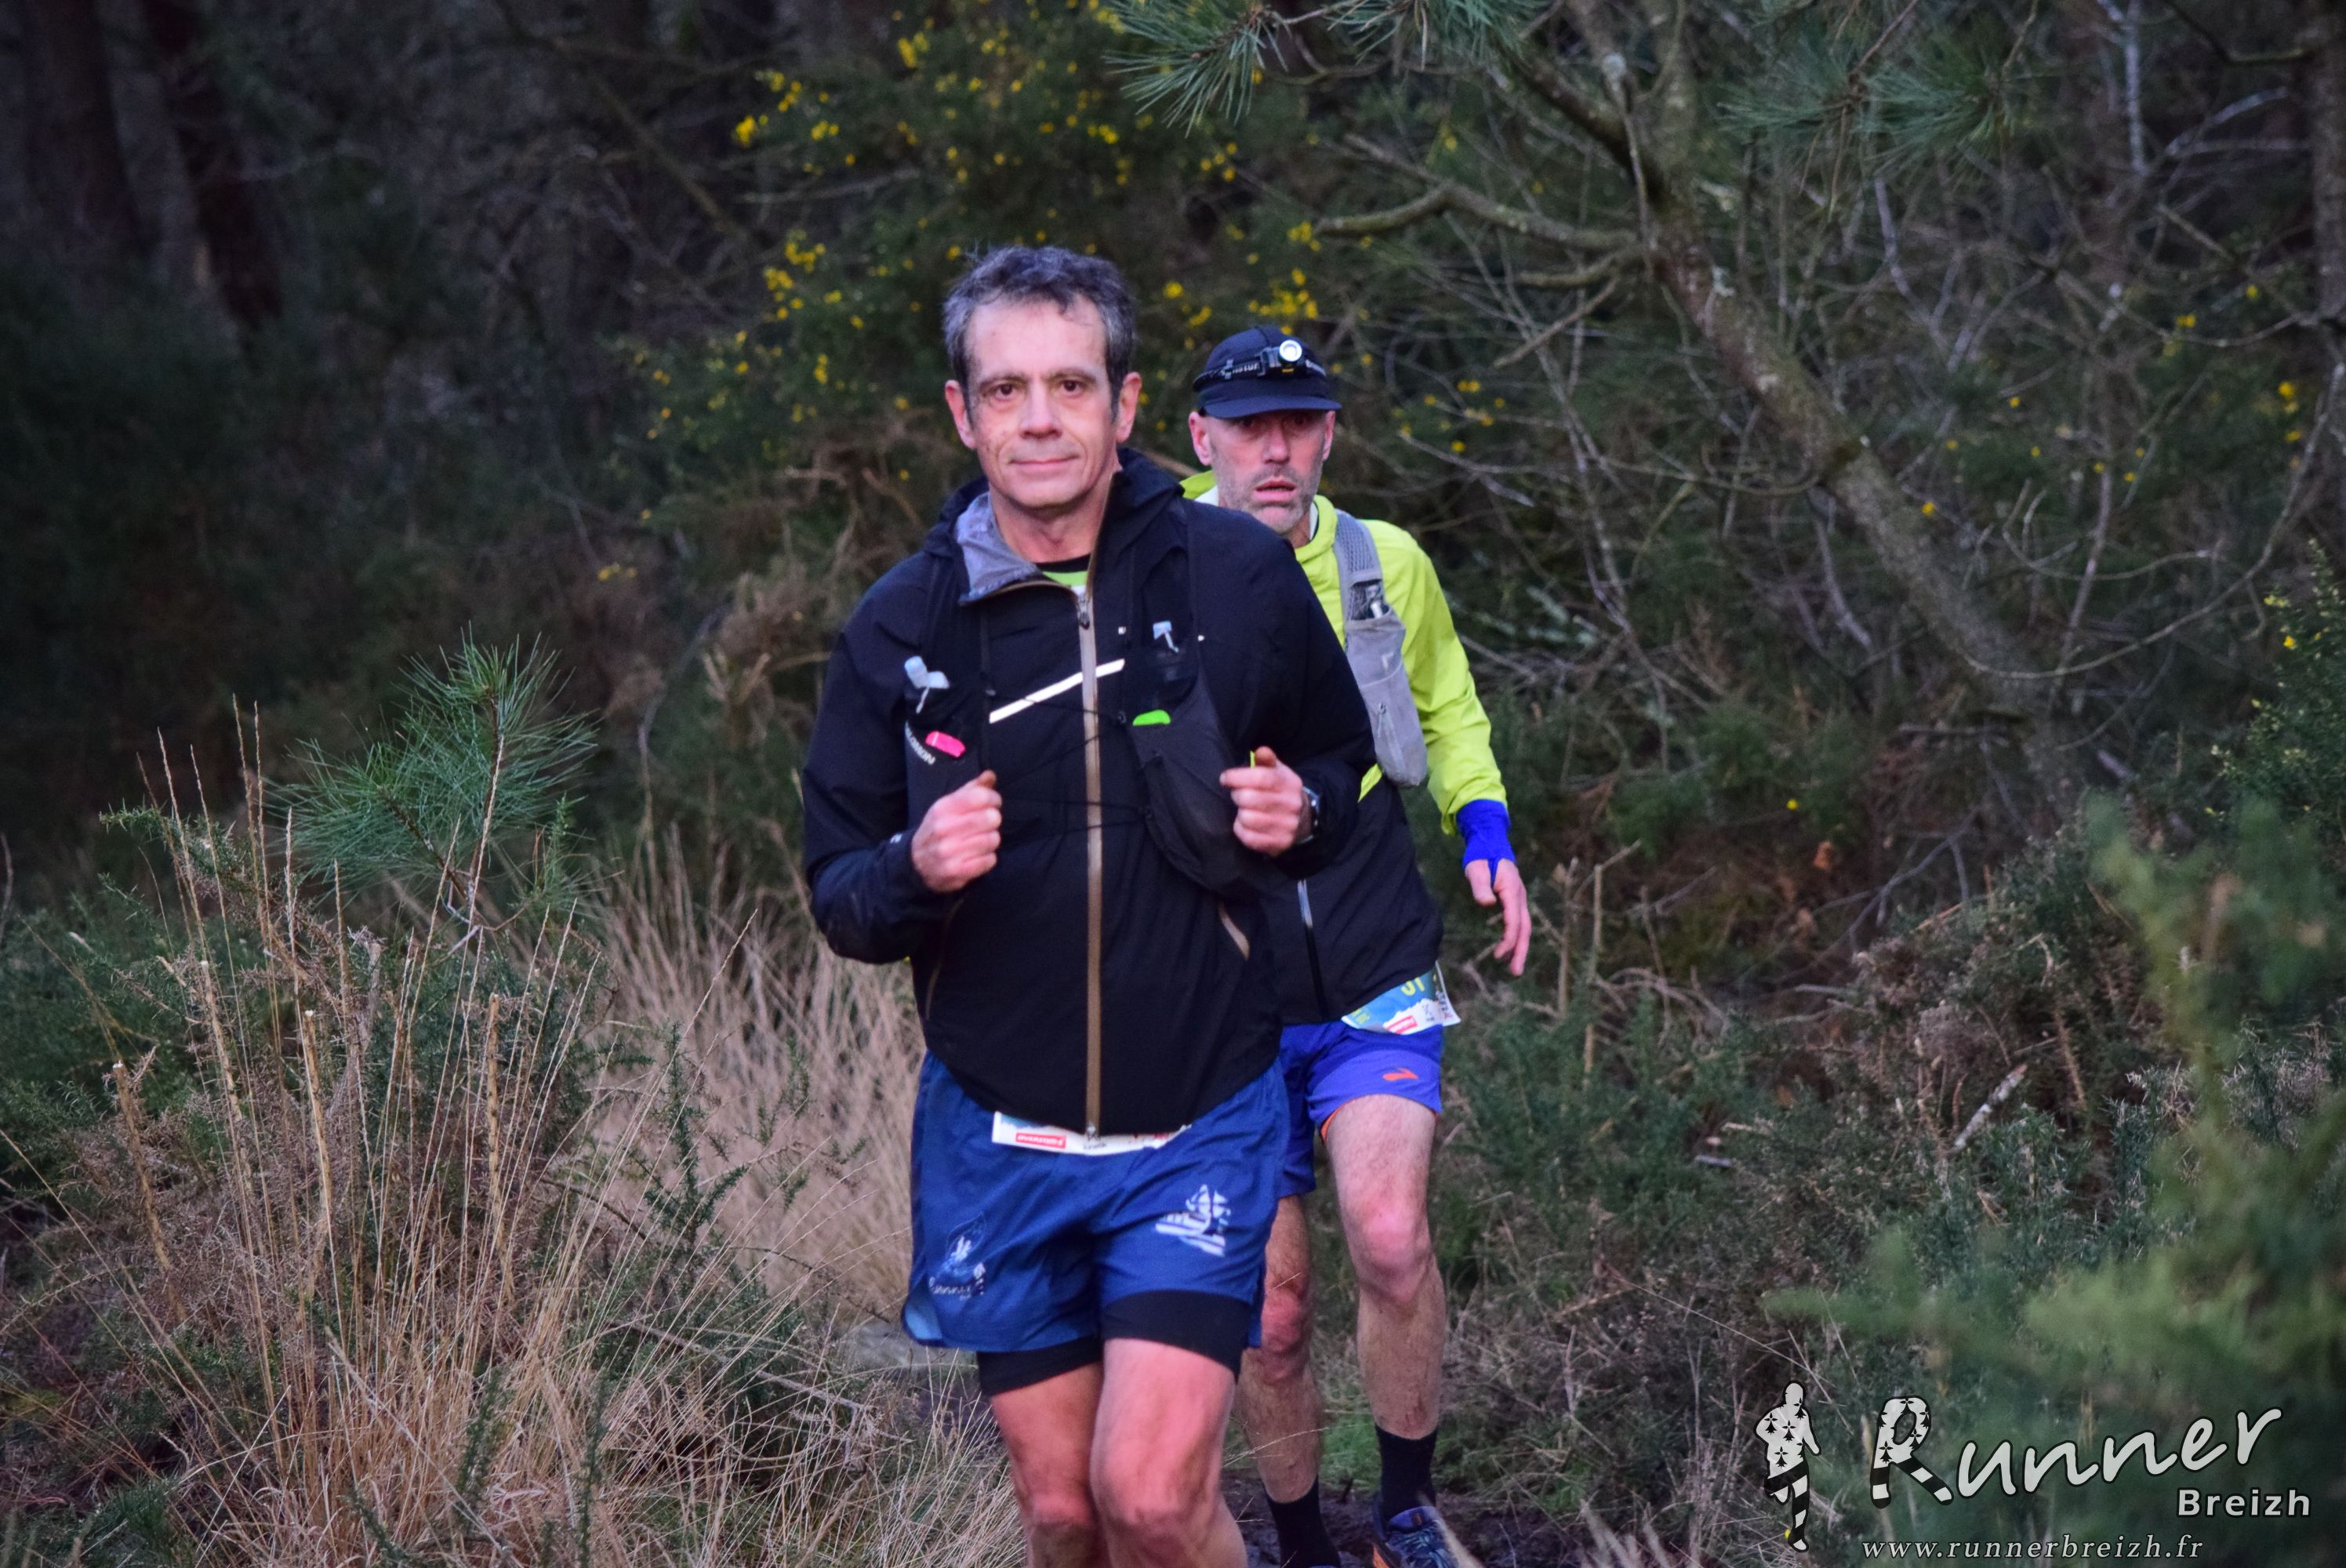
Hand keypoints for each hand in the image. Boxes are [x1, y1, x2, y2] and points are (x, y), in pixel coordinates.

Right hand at [910, 771, 1000, 892]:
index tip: (993, 803)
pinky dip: (988, 858)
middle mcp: (944, 829)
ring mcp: (950, 852)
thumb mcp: (948, 806)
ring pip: (993, 840)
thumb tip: (990, 775)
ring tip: (981, 840)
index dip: (993, 799)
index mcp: (942, 808)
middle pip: (991, 818)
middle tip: (987, 824)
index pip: (980, 797)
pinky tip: (978, 856)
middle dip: (993, 820)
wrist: (915, 863)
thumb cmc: (938, 829)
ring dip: (991, 840)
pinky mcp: (957, 872)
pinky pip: (990, 860)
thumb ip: (971, 789)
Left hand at [1220, 745, 1308, 854]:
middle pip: (1249, 798)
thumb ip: (1267, 760)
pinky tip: (1245, 824)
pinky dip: (1241, 830)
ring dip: (1239, 813)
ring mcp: (1286, 826)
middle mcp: (1290, 804)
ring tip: (1244, 809)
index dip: (1238, 777)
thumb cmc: (1282, 791)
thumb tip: (1260, 751)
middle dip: (1237, 795)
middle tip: (1237, 795)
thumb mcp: (1278, 772)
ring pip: (1247, 818)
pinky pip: (1249, 837)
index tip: (1225, 778)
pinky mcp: (1279, 843)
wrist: (1304, 819)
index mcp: (1288, 783)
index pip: (1261, 777)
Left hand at [1466, 856, 1530, 975]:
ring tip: (1515, 968)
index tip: (1499, 955)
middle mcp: (1519, 896)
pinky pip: (1518, 923)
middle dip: (1520, 950)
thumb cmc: (1481, 857)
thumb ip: (1480, 886)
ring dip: (1520, 947)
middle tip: (1516, 972)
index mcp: (1512, 890)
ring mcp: (1518, 899)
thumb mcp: (1476, 869)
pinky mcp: (1514, 901)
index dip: (1508, 939)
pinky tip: (1508, 950)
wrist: (1490, 844)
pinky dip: (1516, 938)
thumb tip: (1487, 904)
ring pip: (1524, 927)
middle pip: (1525, 928)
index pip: (1514, 920)